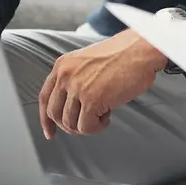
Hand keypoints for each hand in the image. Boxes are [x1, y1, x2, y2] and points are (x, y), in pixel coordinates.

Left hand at [38, 29, 166, 137]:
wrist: (140, 51)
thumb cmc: (123, 56)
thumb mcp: (88, 62)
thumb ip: (74, 79)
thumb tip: (70, 107)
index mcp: (62, 65)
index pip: (44, 98)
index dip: (45, 120)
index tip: (50, 133)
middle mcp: (65, 76)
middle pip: (55, 114)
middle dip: (68, 126)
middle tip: (86, 125)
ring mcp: (77, 88)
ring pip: (70, 123)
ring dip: (87, 126)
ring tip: (102, 115)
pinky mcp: (92, 100)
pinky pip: (86, 127)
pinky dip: (97, 127)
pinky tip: (108, 116)